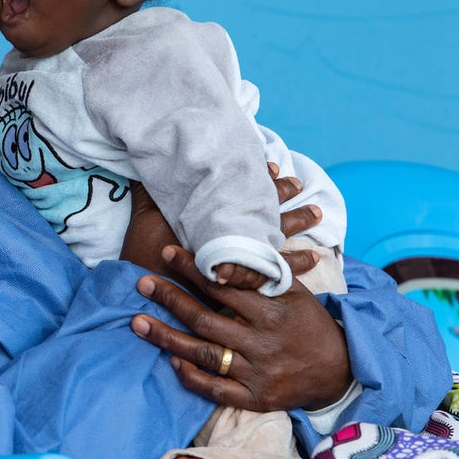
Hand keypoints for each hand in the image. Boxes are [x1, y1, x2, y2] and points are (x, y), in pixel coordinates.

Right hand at [119, 168, 323, 300]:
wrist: (144, 293)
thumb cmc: (144, 254)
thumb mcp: (146, 218)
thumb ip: (149, 192)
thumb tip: (141, 165)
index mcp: (214, 221)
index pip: (246, 195)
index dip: (262, 181)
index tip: (275, 167)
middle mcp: (230, 241)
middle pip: (266, 216)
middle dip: (285, 199)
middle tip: (301, 187)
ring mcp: (238, 265)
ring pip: (277, 245)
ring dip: (297, 228)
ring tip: (317, 216)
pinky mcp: (240, 287)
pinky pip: (273, 277)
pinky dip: (292, 270)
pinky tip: (310, 263)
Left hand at [130, 245, 350, 412]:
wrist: (339, 372)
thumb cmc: (307, 322)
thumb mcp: (293, 292)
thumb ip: (259, 275)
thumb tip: (221, 257)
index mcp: (272, 312)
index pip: (224, 286)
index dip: (194, 269)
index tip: (168, 253)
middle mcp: (263, 343)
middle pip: (205, 319)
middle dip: (170, 298)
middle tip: (142, 282)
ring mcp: (258, 373)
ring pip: (205, 354)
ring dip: (167, 338)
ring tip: (137, 322)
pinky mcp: (255, 399)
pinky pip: (217, 390)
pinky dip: (192, 378)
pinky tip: (171, 362)